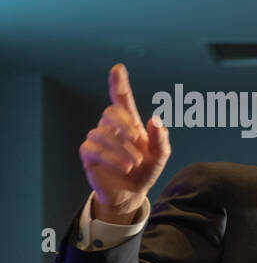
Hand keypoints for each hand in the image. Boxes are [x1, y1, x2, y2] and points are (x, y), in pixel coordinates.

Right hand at [81, 64, 170, 223]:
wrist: (132, 193)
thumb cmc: (146, 171)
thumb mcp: (160, 156)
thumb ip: (161, 139)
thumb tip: (155, 120)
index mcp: (129, 124)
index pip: (121, 99)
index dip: (118, 83)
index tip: (118, 69)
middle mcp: (111, 128)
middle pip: (110, 113)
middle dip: (124, 125)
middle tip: (138, 140)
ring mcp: (97, 139)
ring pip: (102, 133)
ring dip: (122, 148)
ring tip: (135, 164)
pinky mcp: (88, 154)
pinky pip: (94, 149)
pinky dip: (111, 158)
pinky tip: (125, 168)